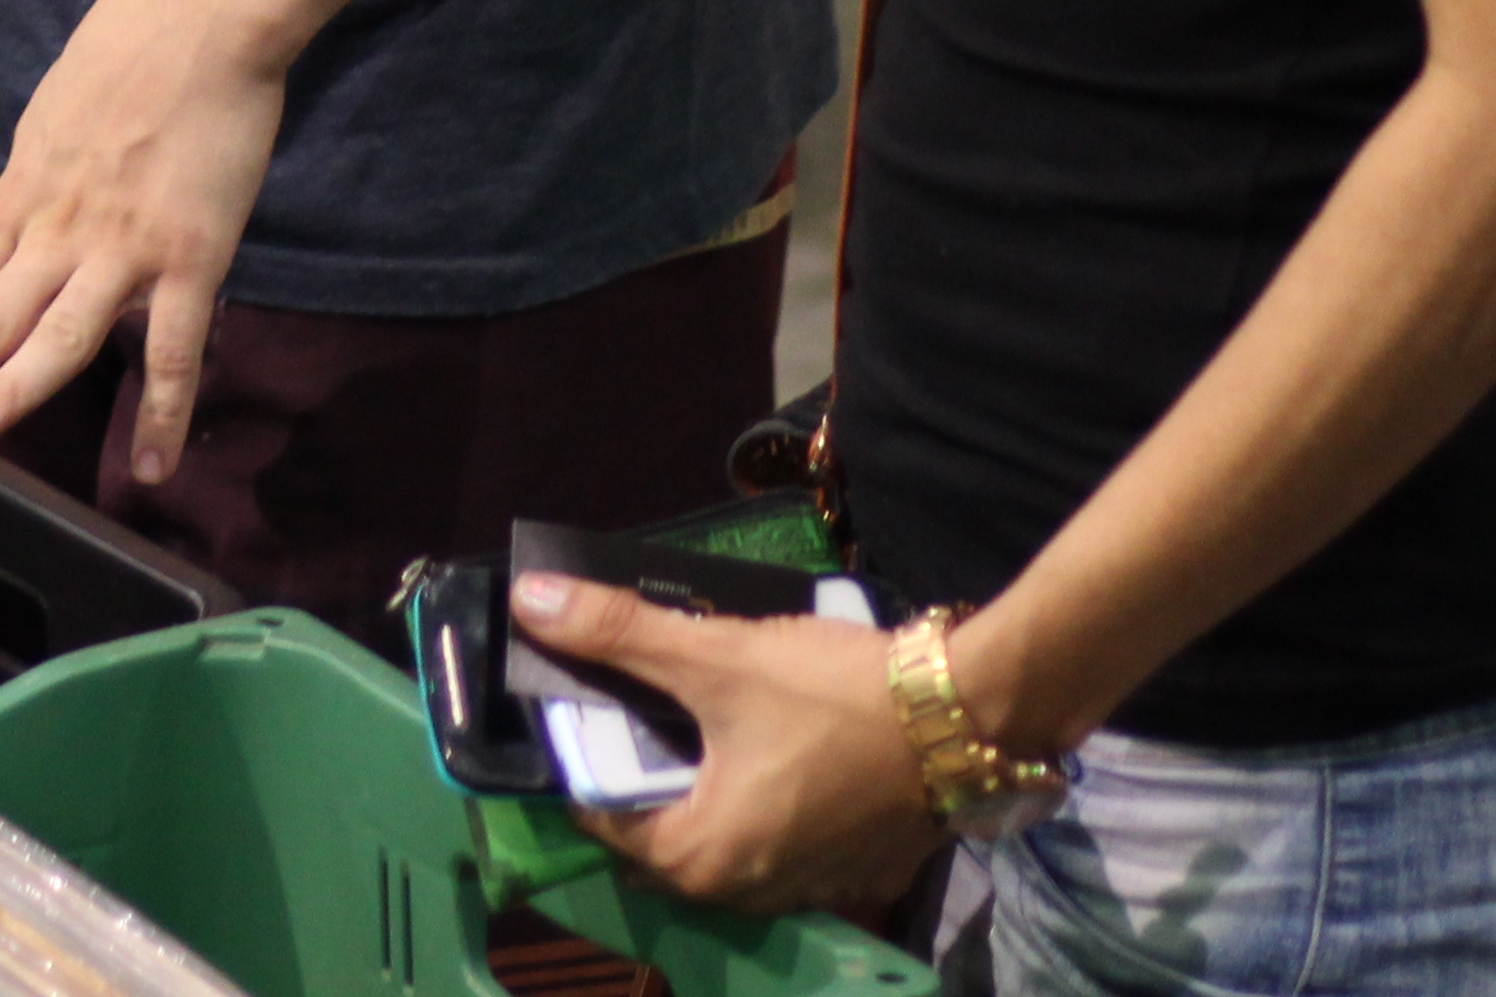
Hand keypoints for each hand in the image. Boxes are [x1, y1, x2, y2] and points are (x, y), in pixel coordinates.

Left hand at [0, 0, 287, 475]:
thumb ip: (37, 183)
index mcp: (25, 193)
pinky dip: (162, 414)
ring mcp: (124, 246)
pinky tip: (148, 469)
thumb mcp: (52, 118)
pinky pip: (175, 350)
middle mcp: (60, 227)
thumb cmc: (131, 48)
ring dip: (8, 390)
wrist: (206, 15)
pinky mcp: (191, 254)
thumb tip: (19, 223)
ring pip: (57, 336)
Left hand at [509, 577, 949, 919]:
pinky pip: (775, 840)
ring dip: (700, 787)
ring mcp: (802, 889)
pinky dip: (758, 800)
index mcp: (696, 859)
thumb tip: (527, 601)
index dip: (583, 752)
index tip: (586, 696)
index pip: (597, 814)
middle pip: (656, 831)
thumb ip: (618, 633)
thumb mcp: (716, 656)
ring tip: (703, 715)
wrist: (969, 713)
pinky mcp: (849, 871)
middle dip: (641, 770)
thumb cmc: (833, 695)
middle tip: (643, 698)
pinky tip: (767, 744)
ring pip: (718, 837)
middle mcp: (741, 894)